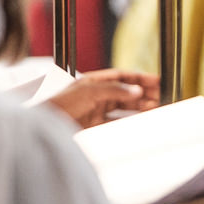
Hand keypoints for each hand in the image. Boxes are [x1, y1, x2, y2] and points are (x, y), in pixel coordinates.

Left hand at [46, 69, 160, 128]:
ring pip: (122, 108)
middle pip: (124, 92)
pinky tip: (138, 122)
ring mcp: (94, 110)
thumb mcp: (89, 92)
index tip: (156, 81)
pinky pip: (115, 122)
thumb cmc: (60, 105)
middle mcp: (95, 95)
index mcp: (93, 82)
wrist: (43, 126)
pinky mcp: (93, 126)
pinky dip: (128, 122)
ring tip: (154, 108)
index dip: (139, 78)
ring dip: (138, 108)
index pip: (122, 77)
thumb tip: (136, 91)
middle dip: (143, 94)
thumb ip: (115, 90)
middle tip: (160, 97)